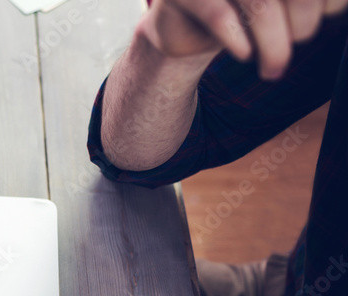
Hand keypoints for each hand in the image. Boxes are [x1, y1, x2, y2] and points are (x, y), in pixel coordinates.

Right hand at [142, 0, 342, 78]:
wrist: (182, 30)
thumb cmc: (240, 13)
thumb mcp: (281, 5)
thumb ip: (307, 2)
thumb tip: (333, 8)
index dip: (327, 1)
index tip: (327, 15)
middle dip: (304, 23)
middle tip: (298, 44)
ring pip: (259, 3)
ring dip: (274, 43)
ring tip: (274, 69)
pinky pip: (218, 17)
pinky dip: (237, 40)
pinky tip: (244, 55)